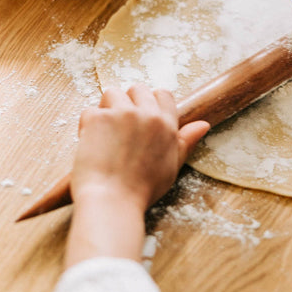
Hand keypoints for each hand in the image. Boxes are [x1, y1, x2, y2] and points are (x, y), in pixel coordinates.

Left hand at [66, 86, 208, 265]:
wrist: (112, 202)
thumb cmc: (141, 190)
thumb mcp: (172, 166)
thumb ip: (186, 142)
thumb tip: (203, 125)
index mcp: (166, 125)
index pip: (163, 94)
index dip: (150, 103)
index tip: (141, 119)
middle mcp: (146, 114)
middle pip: (137, 89)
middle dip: (127, 103)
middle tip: (121, 129)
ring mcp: (120, 114)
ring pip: (111, 94)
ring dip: (107, 109)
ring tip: (105, 134)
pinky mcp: (97, 118)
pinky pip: (90, 110)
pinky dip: (88, 125)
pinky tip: (92, 145)